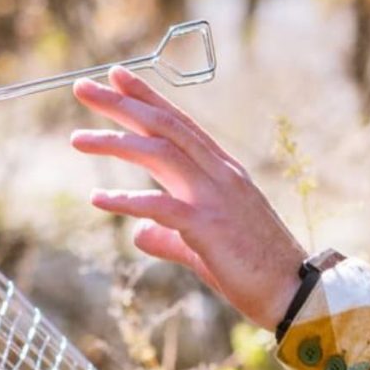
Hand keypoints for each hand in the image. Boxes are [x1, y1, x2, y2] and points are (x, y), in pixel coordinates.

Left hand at [71, 68, 303, 326]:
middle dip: (123, 104)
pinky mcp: (209, 226)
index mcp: (222, 172)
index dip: (147, 97)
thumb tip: (139, 235)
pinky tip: (98, 198)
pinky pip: (160, 205)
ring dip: (116, 143)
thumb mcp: (204, 246)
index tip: (116, 76)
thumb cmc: (253, 270)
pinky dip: (127, 200)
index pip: (179, 123)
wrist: (292, 293)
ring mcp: (215, 197)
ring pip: (160, 154)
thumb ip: (169, 236)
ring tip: (77, 139)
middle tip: (83, 87)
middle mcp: (219, 174)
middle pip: (165, 126)